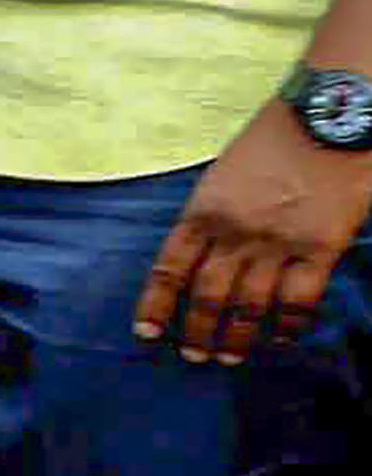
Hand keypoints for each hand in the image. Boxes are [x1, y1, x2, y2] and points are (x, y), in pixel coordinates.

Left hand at [134, 106, 371, 364]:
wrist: (328, 116)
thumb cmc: (276, 137)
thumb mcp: (224, 172)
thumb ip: (212, 214)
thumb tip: (204, 253)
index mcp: (203, 210)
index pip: (169, 268)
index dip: (156, 305)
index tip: (147, 333)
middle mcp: (235, 232)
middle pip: (206, 295)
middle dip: (196, 331)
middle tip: (193, 357)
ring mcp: (278, 243)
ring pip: (248, 305)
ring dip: (236, 337)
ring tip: (229, 358)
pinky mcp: (321, 248)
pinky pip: (299, 299)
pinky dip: (287, 325)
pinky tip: (280, 339)